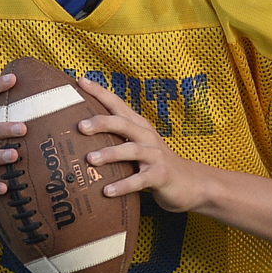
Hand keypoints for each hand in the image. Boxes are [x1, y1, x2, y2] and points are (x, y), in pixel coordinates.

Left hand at [76, 76, 205, 213]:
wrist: (191, 183)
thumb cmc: (155, 163)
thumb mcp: (138, 147)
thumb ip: (116, 140)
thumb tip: (81, 137)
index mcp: (139, 127)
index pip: (117, 105)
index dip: (100, 92)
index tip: (80, 81)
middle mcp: (147, 137)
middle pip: (123, 124)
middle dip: (102, 123)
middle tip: (80, 126)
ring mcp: (155, 156)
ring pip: (131, 150)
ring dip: (110, 154)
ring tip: (90, 159)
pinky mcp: (160, 176)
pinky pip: (140, 180)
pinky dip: (123, 185)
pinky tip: (107, 191)